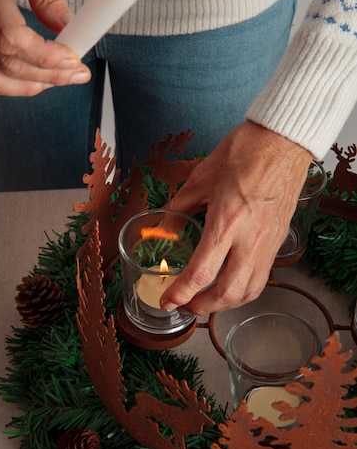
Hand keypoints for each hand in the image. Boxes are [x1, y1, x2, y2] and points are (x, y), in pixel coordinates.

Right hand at [0, 0, 90, 95]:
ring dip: (27, 87)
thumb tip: (68, 30)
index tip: (71, 59)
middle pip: (6, 62)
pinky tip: (31, 80)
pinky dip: (6, 85)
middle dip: (48, 74)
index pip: (11, 37)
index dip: (44, 56)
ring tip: (56, 80)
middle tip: (76, 73)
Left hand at [160, 121, 313, 313]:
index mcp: (227, 221)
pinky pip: (262, 276)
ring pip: (250, 291)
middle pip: (228, 292)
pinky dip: (244, 290)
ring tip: (206, 300)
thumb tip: (165, 229)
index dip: (180, 293)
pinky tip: (230, 283)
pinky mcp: (279, 240)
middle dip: (202, 307)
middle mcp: (250, 237)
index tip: (167, 301)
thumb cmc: (244, 152)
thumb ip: (179, 208)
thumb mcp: (201, 178)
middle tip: (184, 305)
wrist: (283, 141)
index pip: (202, 272)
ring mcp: (268, 242)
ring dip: (225, 304)